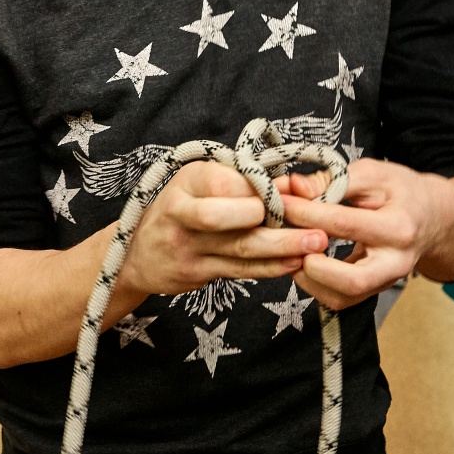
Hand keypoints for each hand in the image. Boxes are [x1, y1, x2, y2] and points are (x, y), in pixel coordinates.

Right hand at [118, 160, 329, 299]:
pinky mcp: (195, 273)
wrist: (138, 254)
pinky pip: (238, 271)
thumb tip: (292, 182)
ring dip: (281, 248)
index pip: (225, 182)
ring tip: (315, 245)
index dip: (260, 189)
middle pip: (225, 218)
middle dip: (269, 223)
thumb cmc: (182, 207)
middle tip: (311, 226)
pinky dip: (269, 268)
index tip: (290, 193)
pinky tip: (293, 264)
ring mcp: (185, 246)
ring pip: (238, 248)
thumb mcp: (204, 183)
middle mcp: (180, 211)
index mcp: (187, 180)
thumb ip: (246, 181)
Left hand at [277, 158, 453, 309]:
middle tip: (285, 239)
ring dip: (309, 279)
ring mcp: (386, 281)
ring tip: (289, 251)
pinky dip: (315, 285)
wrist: (433, 217)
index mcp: (398, 226)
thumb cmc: (401, 191)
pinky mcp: (374, 290)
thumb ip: (334, 180)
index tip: (279, 202)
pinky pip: (342, 300)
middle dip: (310, 262)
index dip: (306, 212)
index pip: (343, 223)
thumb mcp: (373, 173)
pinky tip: (301, 261)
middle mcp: (396, 262)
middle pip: (351, 280)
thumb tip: (294, 187)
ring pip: (344, 298)